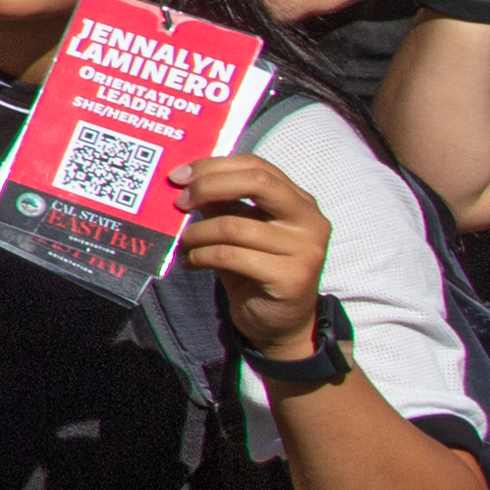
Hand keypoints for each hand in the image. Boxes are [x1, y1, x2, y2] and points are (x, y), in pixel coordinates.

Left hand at [175, 146, 346, 365]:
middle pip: (257, 183)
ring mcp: (305, 248)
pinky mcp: (292, 277)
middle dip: (209, 187)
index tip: (179, 176)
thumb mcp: (240, 230)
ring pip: (235, 225)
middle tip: (180, 202)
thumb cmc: (255, 269)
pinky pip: (232, 256)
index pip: (257, 166)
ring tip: (184, 243)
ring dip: (198, 233)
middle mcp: (310, 220)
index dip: (215, 166)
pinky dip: (202, 256)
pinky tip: (191, 262)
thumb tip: (184, 181)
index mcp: (299, 201)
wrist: (280, 323)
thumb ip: (222, 204)